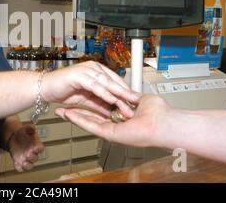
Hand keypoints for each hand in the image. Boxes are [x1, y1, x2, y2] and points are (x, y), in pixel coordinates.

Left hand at [8, 124, 43, 171]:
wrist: (14, 137)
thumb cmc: (23, 133)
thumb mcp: (26, 128)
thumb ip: (30, 128)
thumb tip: (33, 128)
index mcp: (36, 145)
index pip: (40, 149)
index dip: (39, 149)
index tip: (36, 148)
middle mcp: (32, 153)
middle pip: (35, 158)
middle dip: (32, 157)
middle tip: (27, 154)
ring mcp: (26, 158)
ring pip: (29, 165)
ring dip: (27, 166)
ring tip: (23, 163)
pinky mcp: (19, 161)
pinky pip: (20, 167)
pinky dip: (18, 167)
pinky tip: (16, 163)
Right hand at [42, 61, 138, 118]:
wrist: (45, 88)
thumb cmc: (63, 91)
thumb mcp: (87, 100)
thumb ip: (101, 104)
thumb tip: (113, 111)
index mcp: (96, 70)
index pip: (116, 80)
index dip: (126, 91)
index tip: (136, 102)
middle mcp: (93, 68)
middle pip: (114, 81)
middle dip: (126, 92)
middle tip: (137, 102)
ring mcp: (86, 70)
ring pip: (106, 82)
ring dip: (118, 94)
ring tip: (127, 102)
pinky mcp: (79, 75)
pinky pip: (95, 86)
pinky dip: (104, 93)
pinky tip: (111, 100)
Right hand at [55, 94, 170, 147]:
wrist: (165, 123)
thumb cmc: (159, 113)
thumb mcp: (141, 99)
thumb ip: (129, 96)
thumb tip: (127, 92)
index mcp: (122, 120)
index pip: (101, 112)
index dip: (89, 105)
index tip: (79, 99)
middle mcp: (116, 127)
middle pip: (91, 119)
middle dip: (76, 113)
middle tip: (63, 109)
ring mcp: (112, 131)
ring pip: (88, 123)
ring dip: (73, 117)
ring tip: (60, 112)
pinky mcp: (111, 133)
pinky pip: (91, 126)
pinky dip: (78, 120)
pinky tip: (68, 115)